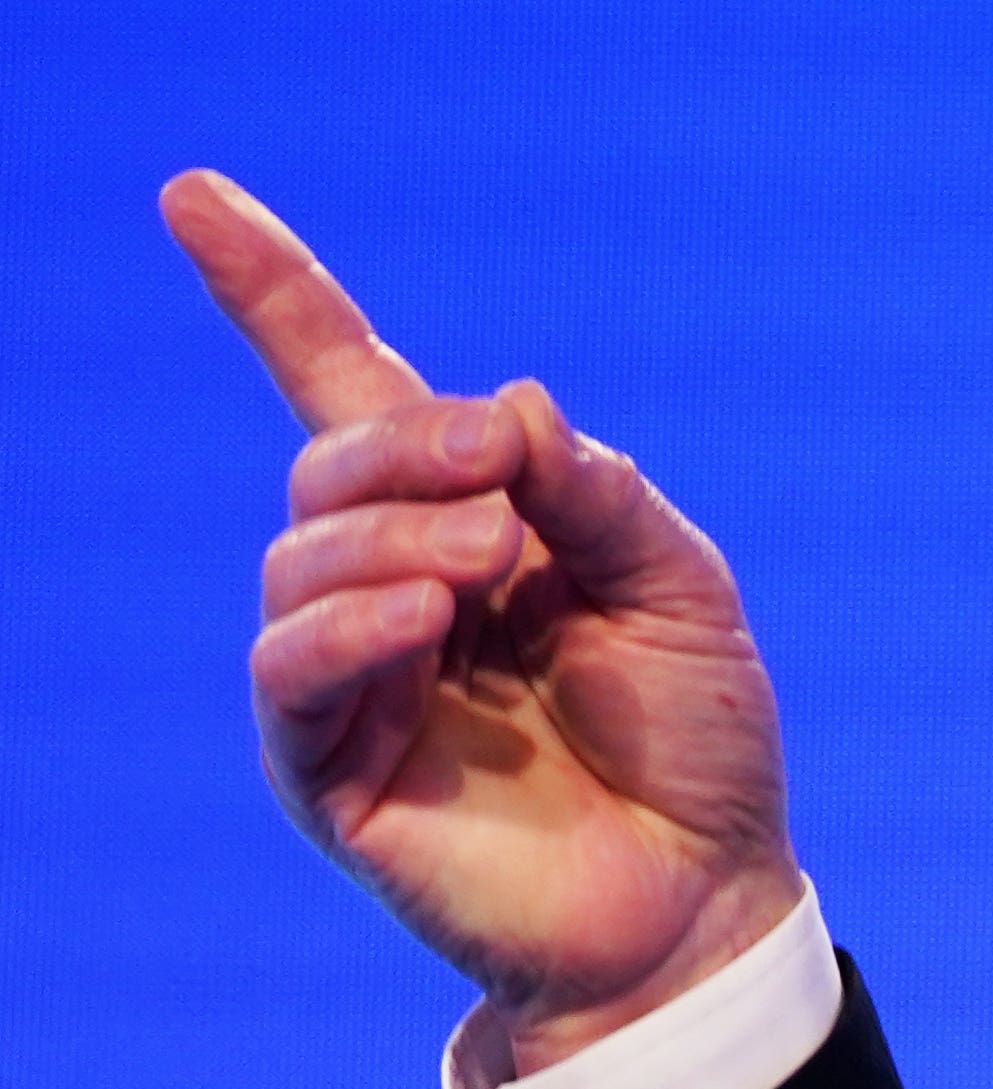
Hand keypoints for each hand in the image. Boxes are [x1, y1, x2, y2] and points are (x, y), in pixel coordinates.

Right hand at [162, 172, 795, 1084]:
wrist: (703, 895)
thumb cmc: (695, 742)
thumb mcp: (683, 593)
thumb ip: (601, 495)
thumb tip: (515, 405)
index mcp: (467, 523)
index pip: (345, 387)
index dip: (272, 293)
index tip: (193, 194)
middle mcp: (388, 586)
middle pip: (332, 464)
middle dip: (413, 450)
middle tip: (507, 492)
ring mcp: (348, 677)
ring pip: (304, 557)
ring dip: (398, 538)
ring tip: (490, 569)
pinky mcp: (327, 769)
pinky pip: (293, 671)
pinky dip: (348, 626)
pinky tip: (421, 618)